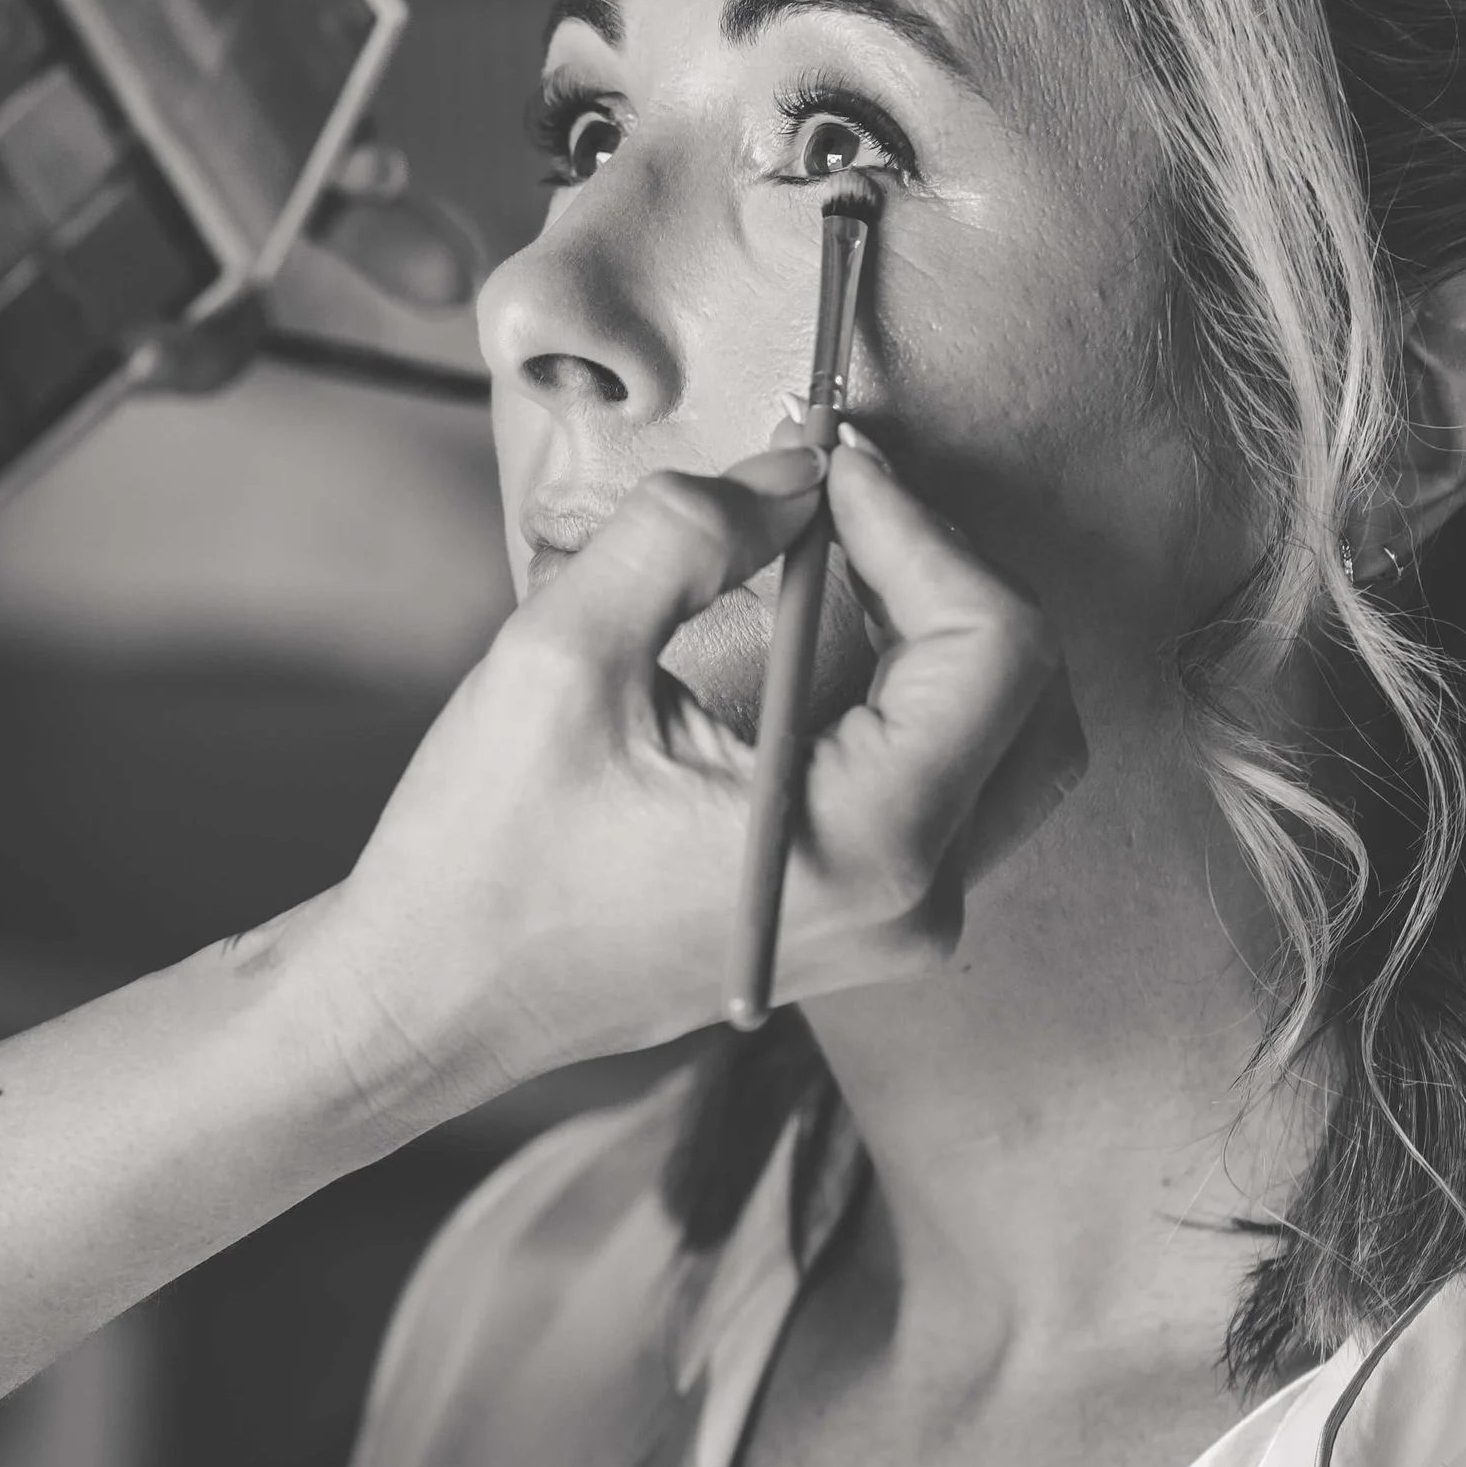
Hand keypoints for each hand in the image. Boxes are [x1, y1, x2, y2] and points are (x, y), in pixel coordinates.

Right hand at [302, 433, 1083, 1114]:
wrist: (435, 998)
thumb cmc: (487, 851)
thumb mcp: (565, 655)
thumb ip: (688, 534)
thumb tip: (794, 472)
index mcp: (866, 846)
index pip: (994, 648)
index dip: (922, 530)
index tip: (834, 468)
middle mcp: (915, 903)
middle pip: (1030, 693)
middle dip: (945, 573)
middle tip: (837, 503)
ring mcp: (900, 921)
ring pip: (1005, 736)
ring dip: (934, 626)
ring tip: (825, 553)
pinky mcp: (868, 915)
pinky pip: (946, 778)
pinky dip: (908, 687)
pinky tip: (818, 628)